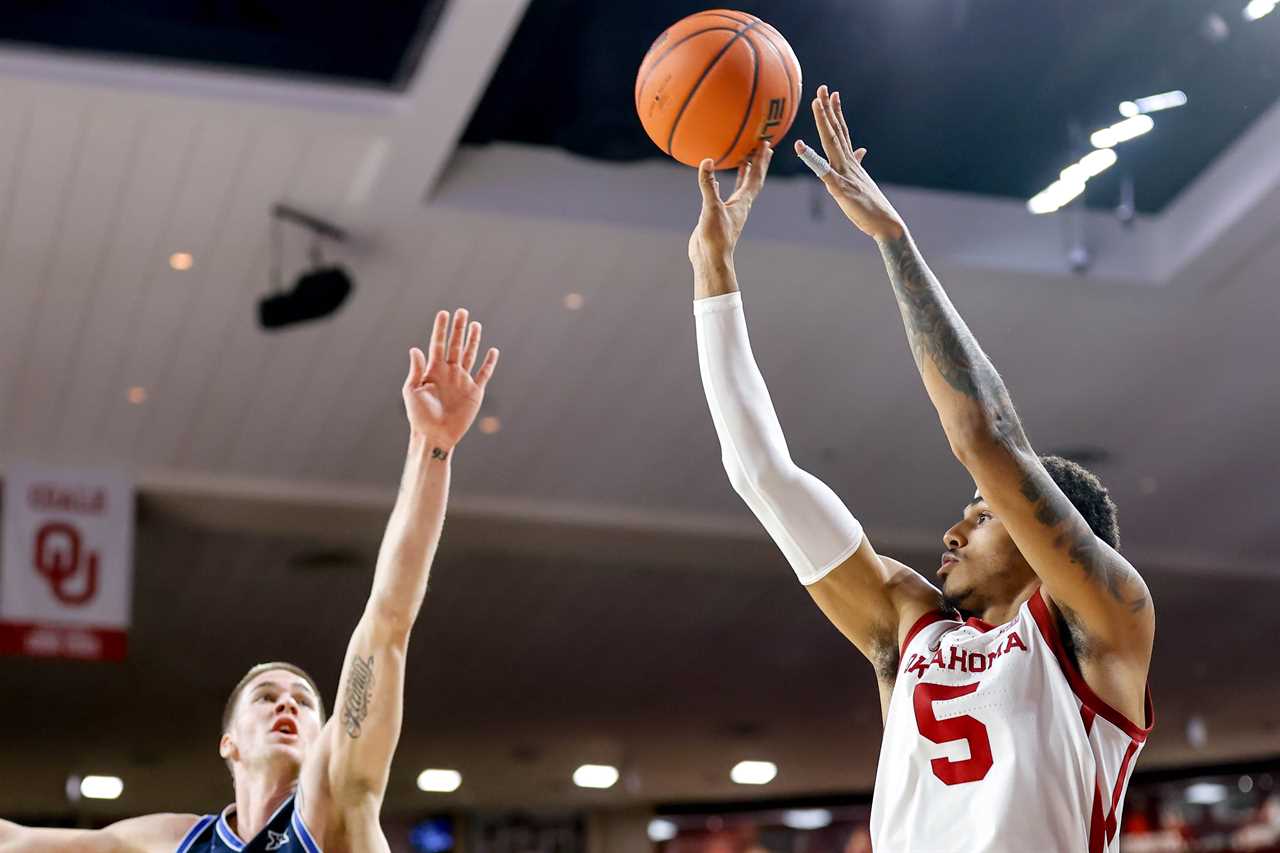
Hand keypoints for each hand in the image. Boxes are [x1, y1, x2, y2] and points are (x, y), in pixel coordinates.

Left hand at [403, 309, 498, 449]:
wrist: (435, 436)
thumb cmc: (419, 416)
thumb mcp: (412, 391)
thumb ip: (416, 370)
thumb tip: (415, 348)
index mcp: (433, 370)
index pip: (438, 344)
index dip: (440, 329)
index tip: (443, 313)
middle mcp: (449, 372)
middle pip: (456, 345)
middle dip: (458, 328)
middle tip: (462, 312)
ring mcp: (463, 381)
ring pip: (470, 355)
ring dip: (473, 340)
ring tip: (476, 324)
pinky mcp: (475, 392)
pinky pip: (484, 374)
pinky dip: (489, 362)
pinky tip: (492, 351)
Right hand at [688, 142, 773, 274]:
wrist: (710, 258)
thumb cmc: (715, 237)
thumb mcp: (711, 208)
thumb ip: (709, 184)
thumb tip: (707, 161)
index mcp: (743, 202)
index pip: (756, 177)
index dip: (761, 160)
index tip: (766, 145)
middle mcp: (740, 205)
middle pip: (754, 180)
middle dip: (759, 163)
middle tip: (763, 147)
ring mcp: (731, 210)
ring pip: (742, 187)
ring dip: (746, 173)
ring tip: (746, 159)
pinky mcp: (720, 215)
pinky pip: (727, 194)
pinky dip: (726, 184)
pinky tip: (719, 179)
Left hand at [795, 85, 905, 240]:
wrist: (886, 223)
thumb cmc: (872, 205)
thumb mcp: (861, 181)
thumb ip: (857, 164)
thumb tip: (861, 150)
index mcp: (851, 162)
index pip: (842, 132)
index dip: (835, 113)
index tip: (831, 94)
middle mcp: (848, 163)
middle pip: (836, 131)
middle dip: (828, 109)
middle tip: (822, 87)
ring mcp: (845, 174)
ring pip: (832, 143)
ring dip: (824, 123)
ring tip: (815, 103)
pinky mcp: (841, 189)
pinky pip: (824, 172)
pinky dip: (812, 159)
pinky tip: (801, 147)